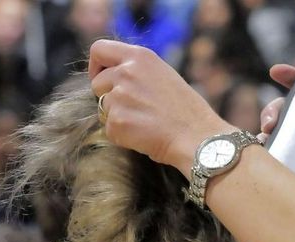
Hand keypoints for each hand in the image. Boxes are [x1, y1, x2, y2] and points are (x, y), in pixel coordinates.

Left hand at [88, 40, 227, 175]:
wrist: (198, 138)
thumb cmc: (188, 113)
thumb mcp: (165, 77)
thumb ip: (138, 73)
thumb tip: (116, 79)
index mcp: (140, 57)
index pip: (99, 50)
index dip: (96, 66)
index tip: (101, 78)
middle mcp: (126, 72)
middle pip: (97, 84)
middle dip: (109, 99)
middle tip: (134, 112)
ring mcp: (120, 97)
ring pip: (103, 110)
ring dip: (118, 120)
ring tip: (145, 125)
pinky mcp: (117, 122)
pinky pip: (110, 131)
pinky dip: (123, 138)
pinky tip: (145, 137)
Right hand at [260, 64, 294, 233]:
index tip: (278, 72)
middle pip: (289, 114)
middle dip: (273, 112)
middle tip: (269, 124)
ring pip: (277, 137)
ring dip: (264, 136)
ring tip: (263, 144)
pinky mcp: (293, 174)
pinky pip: (274, 162)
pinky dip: (263, 160)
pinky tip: (260, 164)